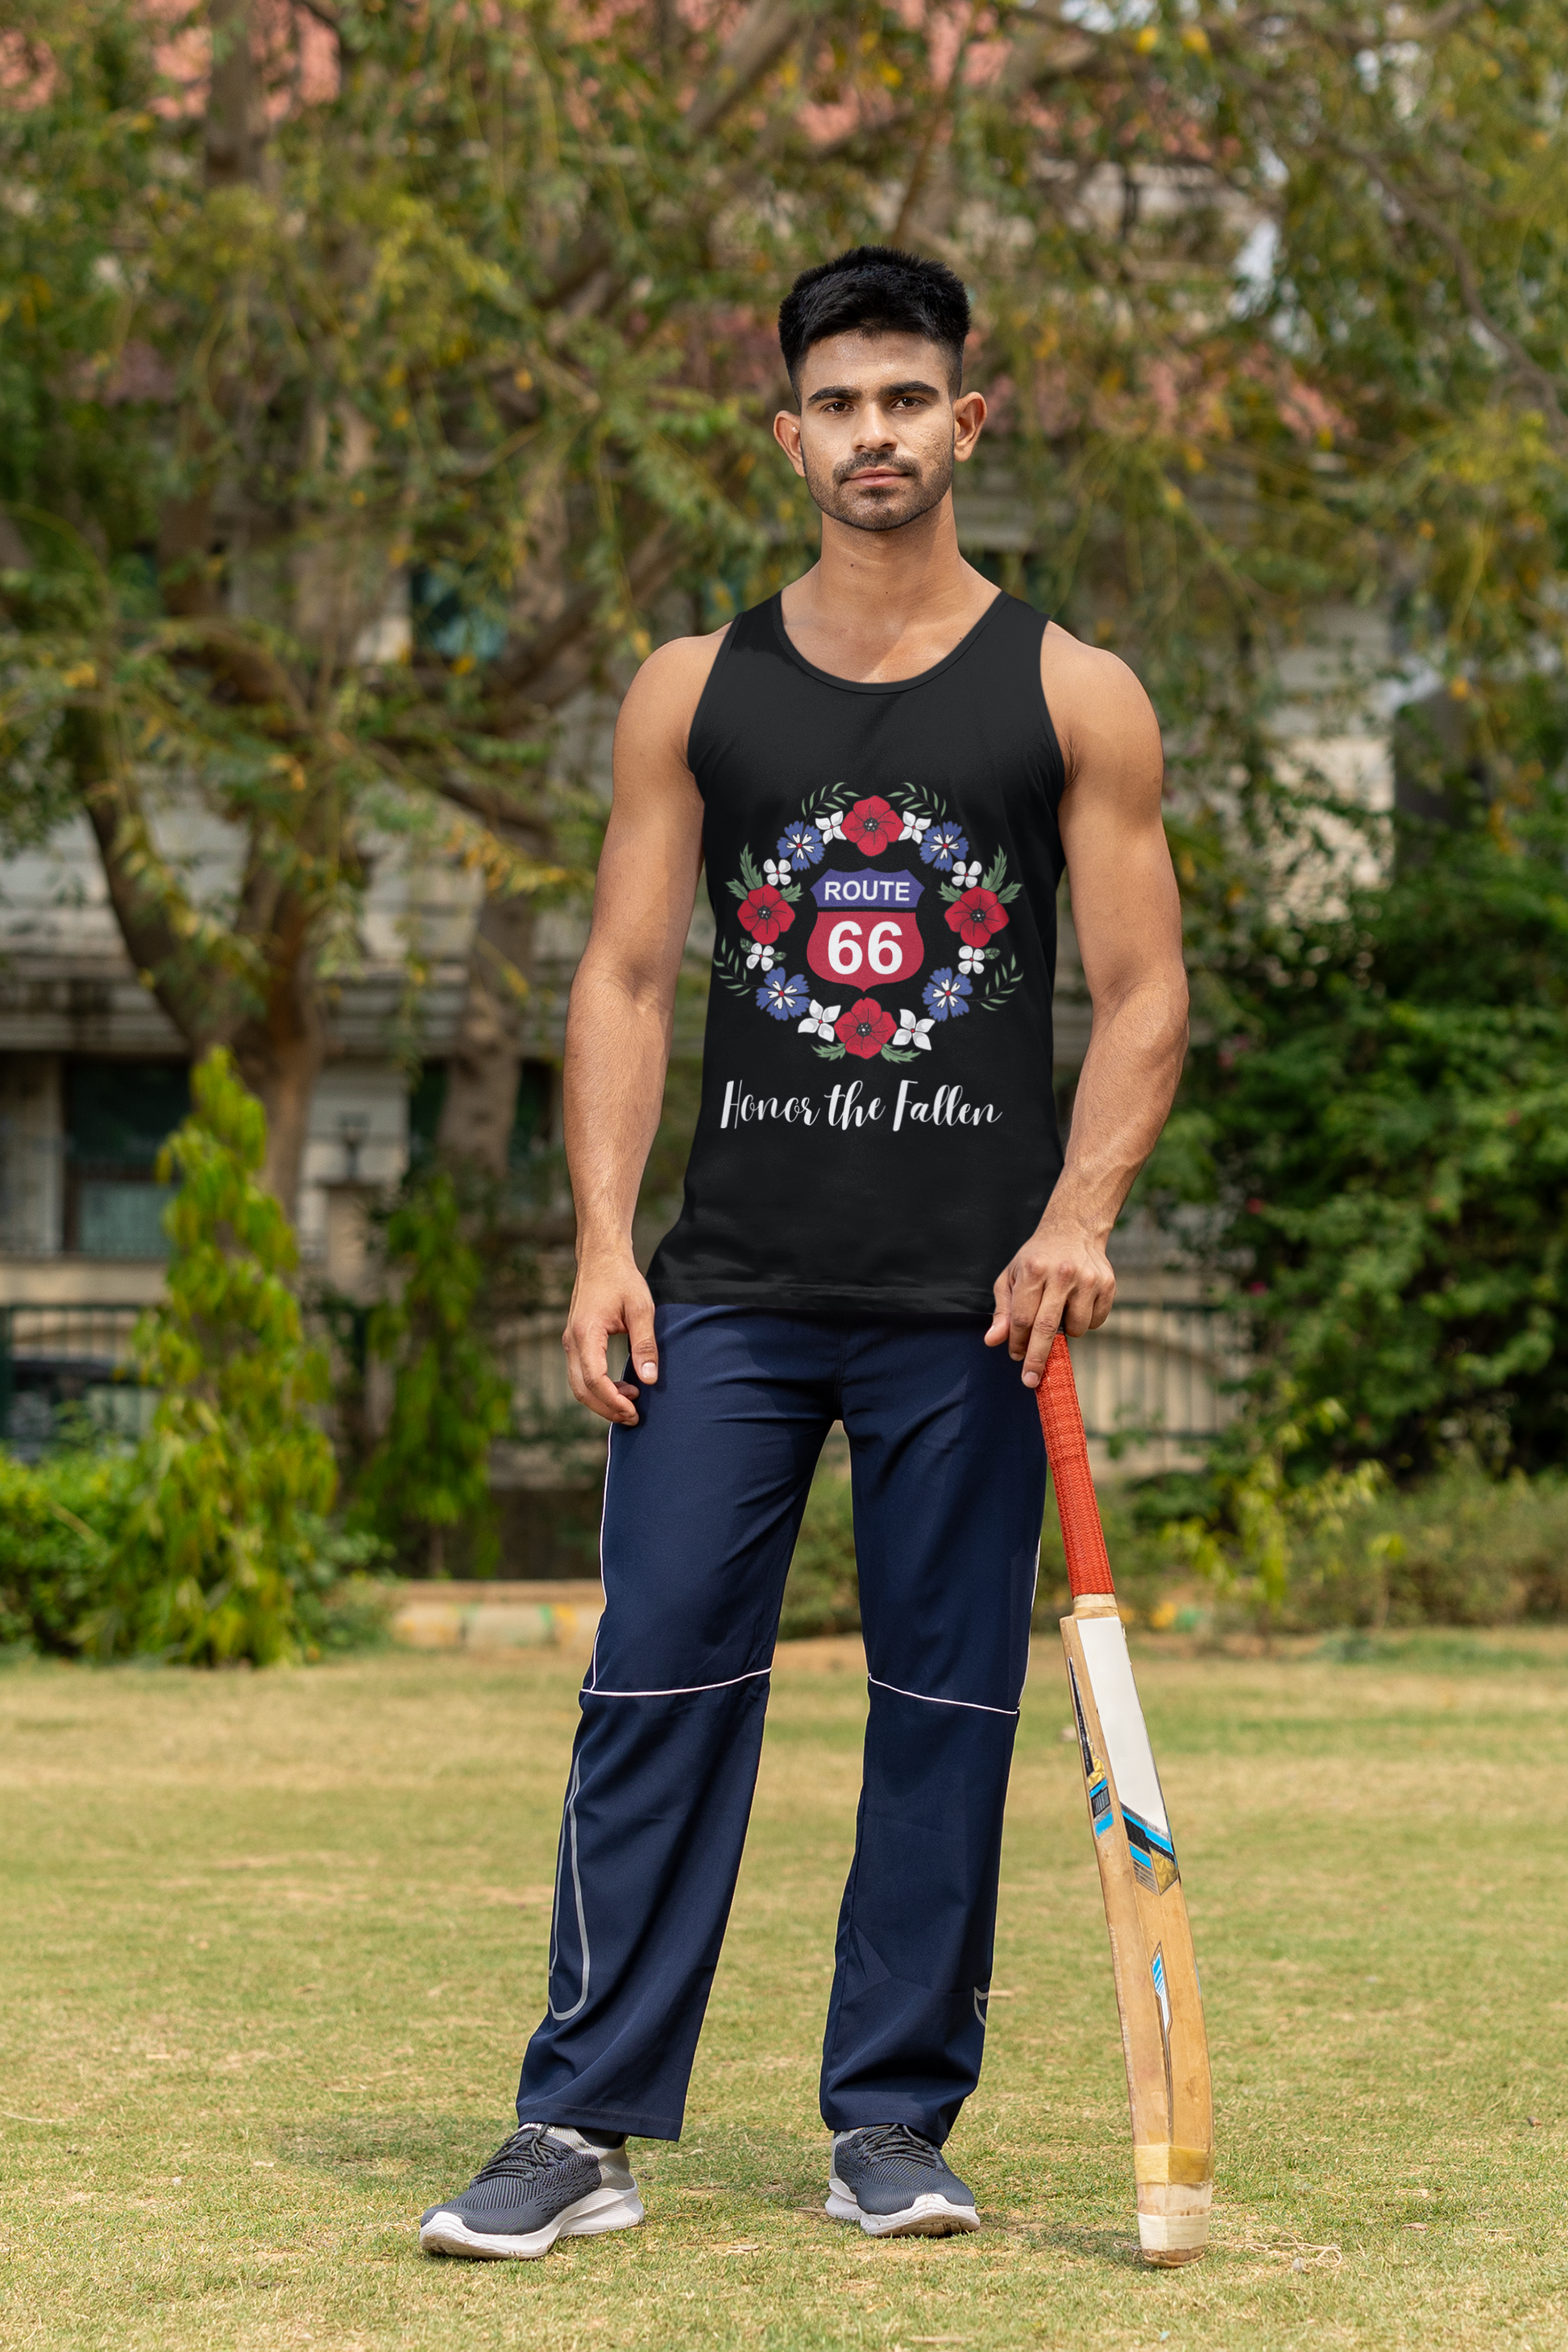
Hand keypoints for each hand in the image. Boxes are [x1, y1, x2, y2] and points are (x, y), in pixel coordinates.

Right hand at [563, 1248, 658, 1426]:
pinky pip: (581, 1374)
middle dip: (607, 1408)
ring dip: (602, 1400)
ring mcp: (570, 1342)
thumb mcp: (641, 1309)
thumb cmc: (622, 1279)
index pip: (594, 1378)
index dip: (612, 1400)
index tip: (634, 1411)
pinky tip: (622, 1388)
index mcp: (586, 1333)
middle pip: (581, 1389)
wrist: (601, 1258)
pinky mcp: (575, 1342)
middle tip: (634, 1417)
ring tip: (631, 1404)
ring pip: (578, 1385)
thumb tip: (649, 1379)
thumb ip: (645, 1345)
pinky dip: (598, 1388)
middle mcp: (571, 1341)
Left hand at [984, 1219, 1114, 1387]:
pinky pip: (1095, 1321)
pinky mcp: (1107, 1284)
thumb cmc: (1036, 1259)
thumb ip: (1002, 1311)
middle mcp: (1061, 1273)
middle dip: (1036, 1359)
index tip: (1015, 1356)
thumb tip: (993, 1341)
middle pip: (1046, 1328)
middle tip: (1030, 1380)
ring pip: (1075, 1328)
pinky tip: (1077, 1304)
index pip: (1021, 1318)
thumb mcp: (1011, 1278)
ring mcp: (1087, 1279)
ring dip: (1065, 1333)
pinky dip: (1085, 1322)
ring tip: (1060, 1312)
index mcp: (1033, 1270)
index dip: (1016, 1342)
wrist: (1073, 1230)